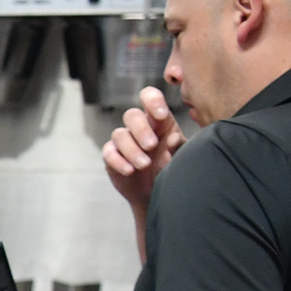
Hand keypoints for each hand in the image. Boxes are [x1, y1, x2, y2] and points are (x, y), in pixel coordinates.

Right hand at [102, 86, 185, 222]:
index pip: (149, 98)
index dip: (152, 101)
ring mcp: (123, 141)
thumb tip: (172, 137)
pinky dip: (118, 161)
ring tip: (144, 165)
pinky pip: (108, 153)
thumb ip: (178, 146)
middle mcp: (139, 127)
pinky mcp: (111, 156)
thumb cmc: (171, 166)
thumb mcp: (181, 155)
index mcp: (158, 120)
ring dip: (131, 149)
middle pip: (131, 115)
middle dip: (141, 129)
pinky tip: (130, 171)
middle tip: (151, 146)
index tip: (161, 115)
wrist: (157, 192)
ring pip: (119, 134)